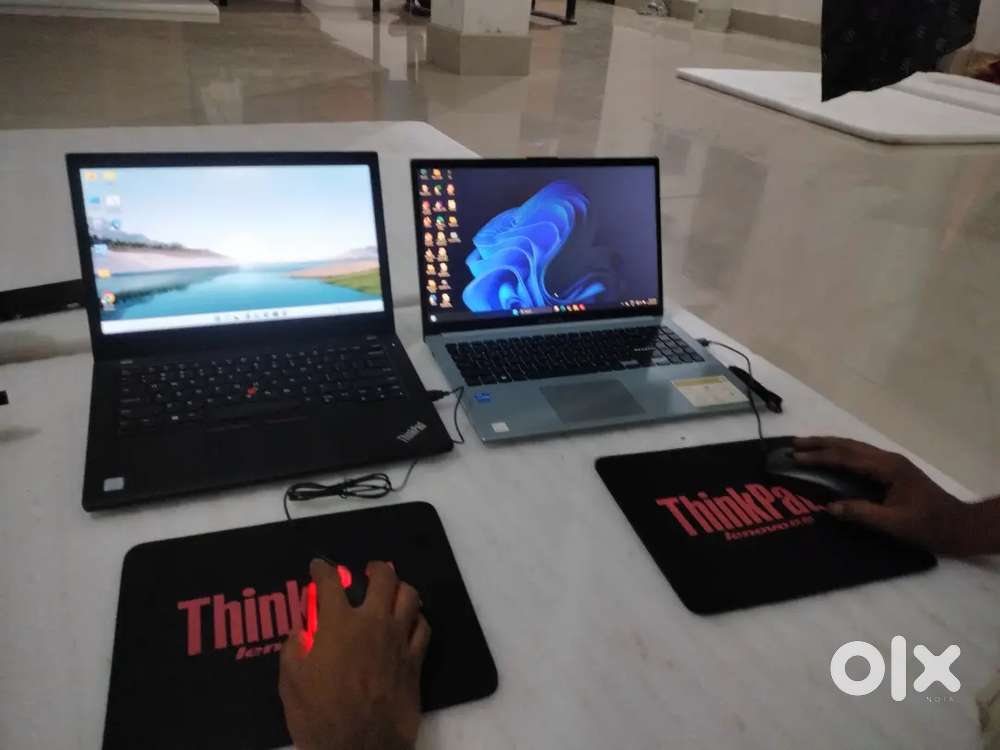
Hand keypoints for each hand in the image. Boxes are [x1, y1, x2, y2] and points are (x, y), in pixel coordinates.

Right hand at [279, 559, 430, 749]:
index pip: (331, 583)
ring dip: (400, 588)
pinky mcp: (415, 660)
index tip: (319, 566)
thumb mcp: (291, 683)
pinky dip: (416, 618)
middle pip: (384, 578)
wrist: (361, 747)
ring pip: (410, 596)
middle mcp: (373, 623)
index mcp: (339, 625)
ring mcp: (399, 640)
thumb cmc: (320, 716)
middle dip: (374, 568)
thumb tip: (300, 632)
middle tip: (367, 570)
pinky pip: (423, 627)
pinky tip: (409, 622)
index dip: (323, 569)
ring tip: (392, 591)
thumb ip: (293, 650)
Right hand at [793, 437, 977, 554]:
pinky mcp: (893, 471)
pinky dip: (842, 453)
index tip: (796, 457)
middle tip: (794, 444)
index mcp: (888, 468)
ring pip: (855, 448)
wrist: (959, 526)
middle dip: (820, 443)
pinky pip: (861, 456)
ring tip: (806, 446)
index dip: (820, 456)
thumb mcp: (894, 524)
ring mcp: (892, 463)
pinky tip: (832, 457)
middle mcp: (889, 459)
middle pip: (849, 445)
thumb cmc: (928, 526)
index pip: (847, 457)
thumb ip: (861, 513)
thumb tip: (829, 507)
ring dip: (830, 445)